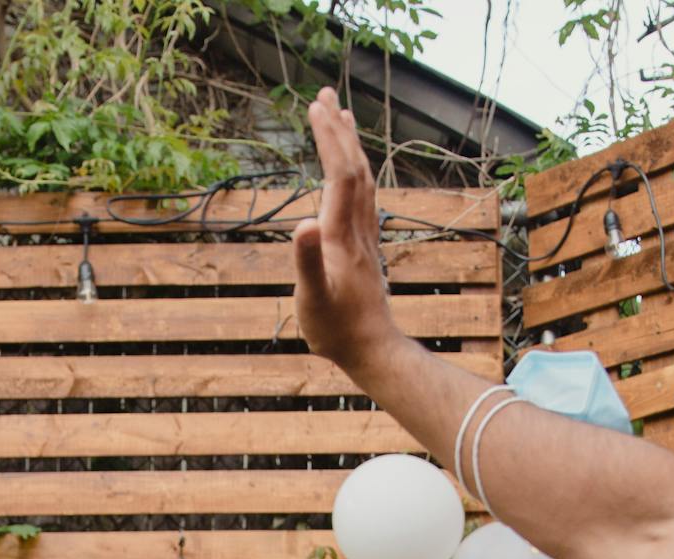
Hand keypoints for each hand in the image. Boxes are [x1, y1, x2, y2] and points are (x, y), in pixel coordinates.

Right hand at [294, 87, 405, 374]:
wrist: (372, 350)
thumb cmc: (336, 330)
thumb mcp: (311, 299)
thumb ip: (305, 261)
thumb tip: (302, 223)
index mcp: (341, 235)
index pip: (339, 174)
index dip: (329, 139)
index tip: (316, 106)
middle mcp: (358, 229)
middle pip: (354, 167)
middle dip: (338, 129)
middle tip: (325, 94)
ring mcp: (365, 236)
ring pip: (363, 179)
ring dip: (350, 145)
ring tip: (340, 117)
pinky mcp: (366, 247)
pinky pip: (364, 196)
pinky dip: (356, 170)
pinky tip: (350, 169)